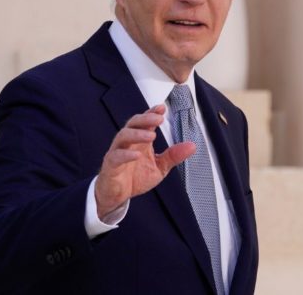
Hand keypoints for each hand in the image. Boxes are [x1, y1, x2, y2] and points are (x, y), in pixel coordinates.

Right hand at [94, 104, 195, 218]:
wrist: (118, 195)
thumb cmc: (135, 178)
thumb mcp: (160, 167)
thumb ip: (173, 156)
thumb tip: (192, 145)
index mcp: (140, 141)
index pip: (145, 122)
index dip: (152, 114)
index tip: (162, 108)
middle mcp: (128, 143)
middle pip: (133, 124)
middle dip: (145, 119)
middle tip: (158, 118)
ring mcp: (117, 152)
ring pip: (123, 136)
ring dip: (137, 134)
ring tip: (151, 135)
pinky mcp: (110, 165)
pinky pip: (116, 156)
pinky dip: (126, 154)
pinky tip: (136, 155)